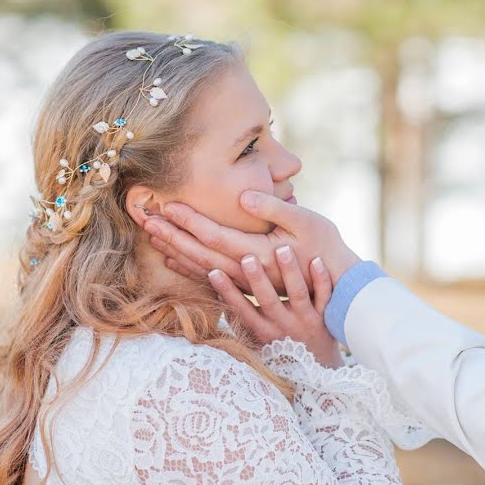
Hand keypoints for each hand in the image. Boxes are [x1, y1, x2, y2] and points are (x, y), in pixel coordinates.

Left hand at [143, 191, 360, 295]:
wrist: (339, 287)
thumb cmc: (325, 248)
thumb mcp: (306, 222)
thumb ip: (273, 208)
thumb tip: (243, 196)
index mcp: (258, 252)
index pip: (214, 234)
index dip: (189, 219)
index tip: (167, 204)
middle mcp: (247, 271)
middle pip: (200, 252)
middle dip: (171, 235)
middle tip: (145, 218)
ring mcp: (246, 283)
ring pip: (201, 267)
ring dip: (175, 251)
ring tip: (152, 236)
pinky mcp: (248, 287)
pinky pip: (211, 279)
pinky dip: (189, 270)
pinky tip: (173, 261)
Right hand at [209, 246, 342, 368]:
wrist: (318, 368)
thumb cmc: (279, 348)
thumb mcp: (256, 340)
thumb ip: (238, 320)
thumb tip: (213, 294)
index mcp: (263, 332)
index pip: (241, 310)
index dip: (227, 292)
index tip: (214, 271)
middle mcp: (283, 326)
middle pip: (269, 300)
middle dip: (257, 279)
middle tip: (248, 257)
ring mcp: (306, 321)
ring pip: (297, 294)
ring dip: (289, 271)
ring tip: (282, 248)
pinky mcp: (325, 317)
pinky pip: (325, 297)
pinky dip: (322, 280)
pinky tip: (317, 260)